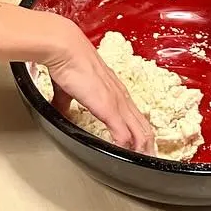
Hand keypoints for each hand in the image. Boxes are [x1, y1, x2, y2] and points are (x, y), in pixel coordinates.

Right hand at [42, 19, 154, 152]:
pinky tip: (127, 156)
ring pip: (139, 131)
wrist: (66, 50)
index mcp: (114, 90)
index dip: (140, 131)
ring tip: (144, 160)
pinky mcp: (109, 108)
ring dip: (142, 148)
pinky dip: (126, 147)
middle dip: (147, 144)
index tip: (141, 144)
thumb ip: (66, 103)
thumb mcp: (68, 89)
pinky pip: (123, 134)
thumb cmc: (68, 63)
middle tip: (149, 157)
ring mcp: (117, 102)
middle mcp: (120, 96)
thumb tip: (61, 112)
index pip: (135, 115)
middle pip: (143, 125)